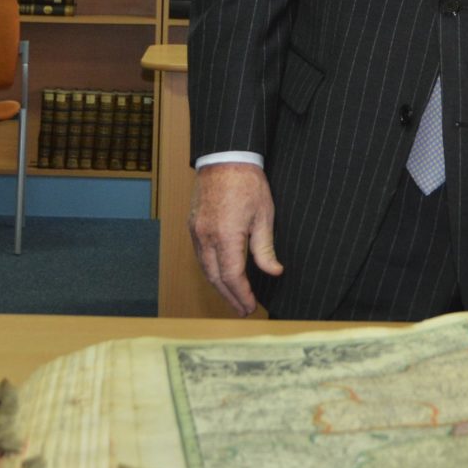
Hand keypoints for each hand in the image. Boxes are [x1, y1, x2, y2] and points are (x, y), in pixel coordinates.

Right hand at [191, 162, 282, 316]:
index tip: (251, 306)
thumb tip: (274, 272)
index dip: (242, 294)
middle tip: (242, 309)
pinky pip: (200, 255)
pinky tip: (220, 275)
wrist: (225, 158)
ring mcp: (197, 231)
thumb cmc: (247, 183)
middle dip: (229, 296)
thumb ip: (265, 248)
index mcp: (226, 236)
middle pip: (215, 278)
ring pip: (205, 268)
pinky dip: (210, 270)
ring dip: (219, 286)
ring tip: (233, 297)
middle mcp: (206, 237)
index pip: (232, 276)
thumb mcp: (264, 216)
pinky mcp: (193, 225)